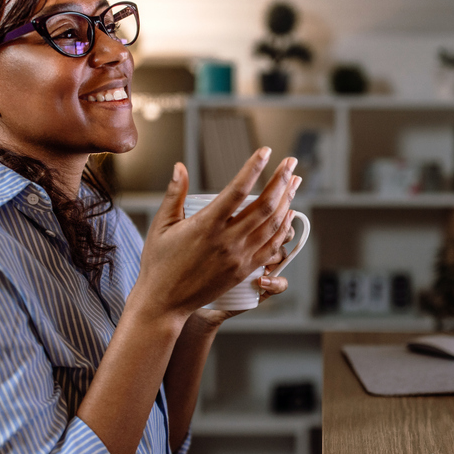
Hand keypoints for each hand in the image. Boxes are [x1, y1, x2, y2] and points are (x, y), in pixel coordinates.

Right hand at [135, 148, 300, 319]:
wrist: (164, 302)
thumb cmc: (159, 263)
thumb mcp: (161, 225)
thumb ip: (174, 194)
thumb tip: (180, 166)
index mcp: (206, 225)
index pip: (237, 190)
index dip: (254, 168)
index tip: (266, 151)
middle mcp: (226, 241)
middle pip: (264, 206)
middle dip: (281, 180)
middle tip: (290, 163)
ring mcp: (239, 257)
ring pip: (273, 225)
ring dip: (287, 200)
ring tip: (294, 182)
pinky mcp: (244, 271)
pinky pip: (272, 247)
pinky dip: (283, 228)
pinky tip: (288, 213)